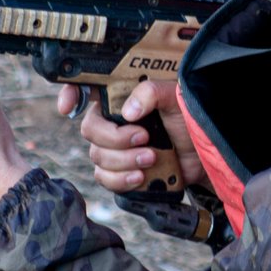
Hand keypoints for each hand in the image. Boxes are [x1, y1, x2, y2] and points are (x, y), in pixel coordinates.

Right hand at [55, 80, 208, 193]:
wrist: (204, 153)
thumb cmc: (190, 119)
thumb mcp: (175, 97)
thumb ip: (152, 93)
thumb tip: (129, 111)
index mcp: (121, 97)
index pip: (86, 90)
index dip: (70, 94)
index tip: (66, 107)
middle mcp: (113, 121)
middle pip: (90, 130)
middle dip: (115, 138)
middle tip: (144, 138)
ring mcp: (116, 148)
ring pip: (97, 157)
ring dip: (124, 161)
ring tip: (151, 158)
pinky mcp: (122, 171)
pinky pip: (105, 178)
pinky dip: (121, 180)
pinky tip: (140, 177)